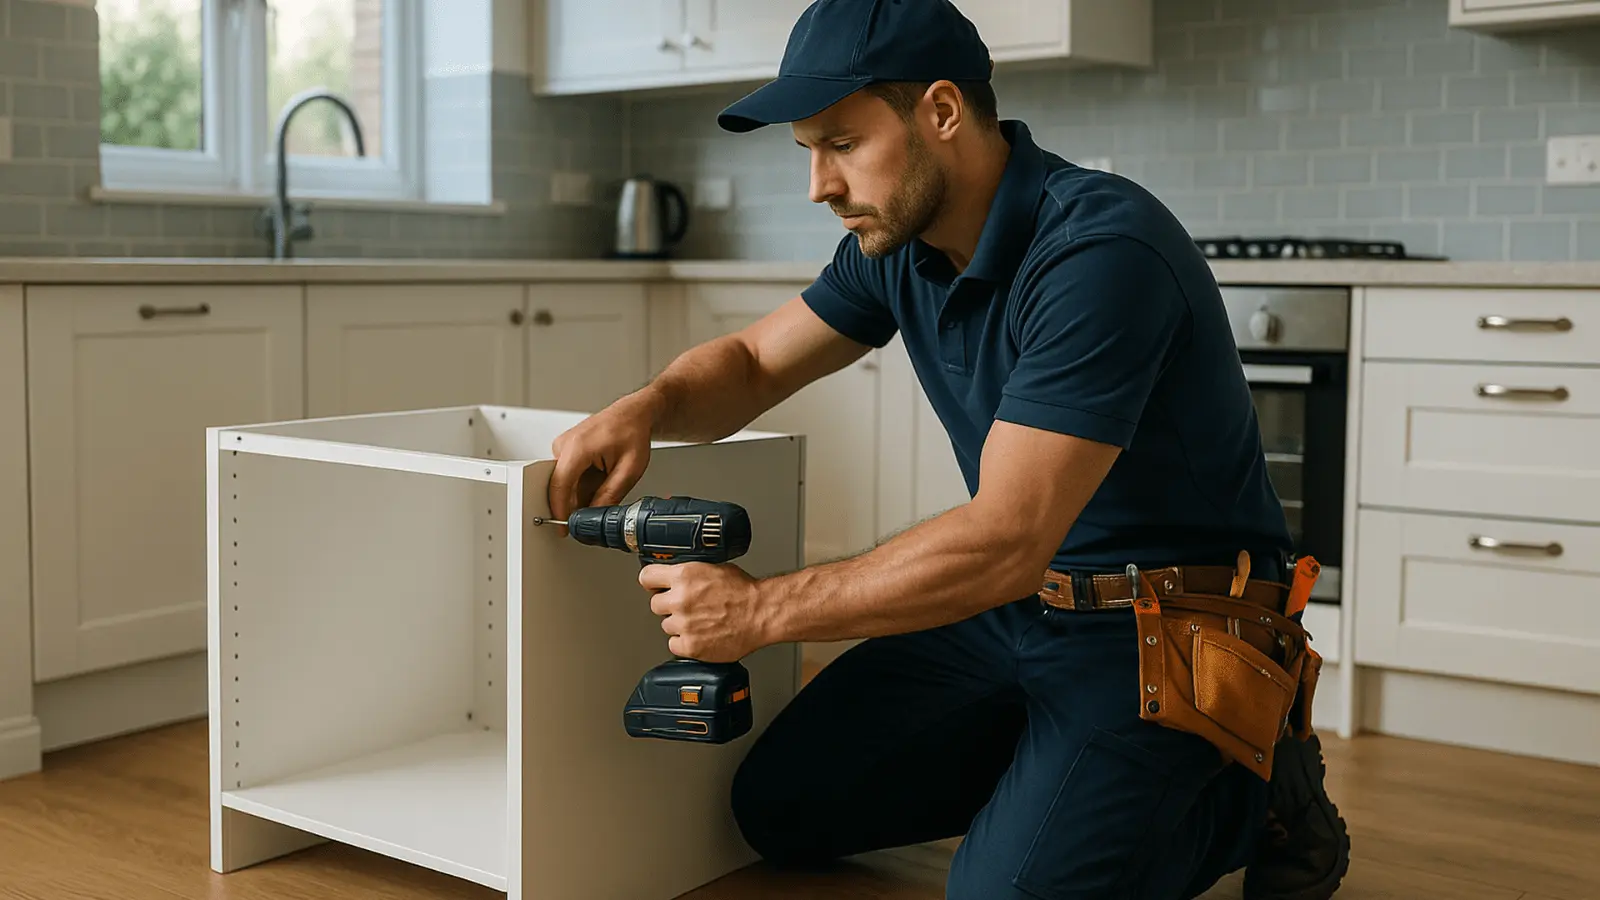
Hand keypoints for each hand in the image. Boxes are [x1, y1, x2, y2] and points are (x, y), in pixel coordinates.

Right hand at [547, 393, 658, 522]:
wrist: (633, 414)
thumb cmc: (632, 432)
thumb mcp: (629, 470)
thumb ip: (610, 494)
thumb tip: (594, 514)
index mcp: (577, 448)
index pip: (559, 486)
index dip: (560, 511)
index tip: (562, 528)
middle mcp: (564, 445)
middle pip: (559, 486)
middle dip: (574, 504)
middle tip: (594, 511)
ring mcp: (562, 446)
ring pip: (564, 482)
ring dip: (581, 492)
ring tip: (604, 482)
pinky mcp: (565, 449)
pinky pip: (568, 475)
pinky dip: (581, 484)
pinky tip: (599, 478)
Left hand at [640, 563, 769, 662]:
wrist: (762, 613)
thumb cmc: (745, 592)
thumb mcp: (715, 568)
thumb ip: (691, 573)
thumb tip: (678, 576)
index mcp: (684, 576)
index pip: (647, 577)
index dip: (652, 583)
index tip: (655, 587)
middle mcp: (680, 599)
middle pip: (655, 604)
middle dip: (669, 606)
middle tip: (687, 607)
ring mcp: (684, 624)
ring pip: (666, 626)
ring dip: (679, 625)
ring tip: (700, 622)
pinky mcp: (690, 645)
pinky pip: (674, 645)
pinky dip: (685, 643)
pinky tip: (700, 635)